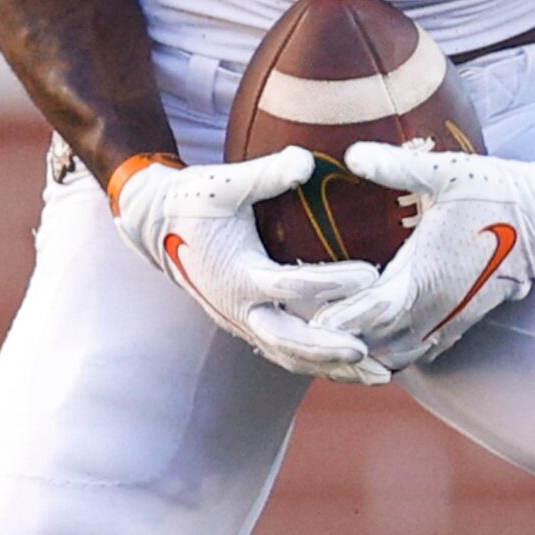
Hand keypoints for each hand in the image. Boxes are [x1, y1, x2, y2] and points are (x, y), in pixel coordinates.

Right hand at [110, 151, 387, 383]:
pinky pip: (286, 351)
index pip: (288, 284)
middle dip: (328, 349)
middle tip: (369, 352)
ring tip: (378, 375)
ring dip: (331, 367)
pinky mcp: (249, 324)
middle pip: (286, 340)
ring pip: (289, 355)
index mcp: (235, 273)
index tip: (370, 276)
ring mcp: (242, 321)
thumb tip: (305, 160)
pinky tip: (356, 367)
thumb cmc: (194, 199)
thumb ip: (265, 174)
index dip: (329, 283)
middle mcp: (238, 307)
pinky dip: (319, 362)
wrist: (156, 225)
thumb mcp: (225, 183)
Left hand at [313, 143, 534, 370]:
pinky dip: (387, 355)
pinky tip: (365, 345)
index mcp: (426, 273)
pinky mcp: (459, 323)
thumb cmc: (497, 191)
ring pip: (394, 356)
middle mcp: (435, 306)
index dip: (335, 319)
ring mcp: (449, 319)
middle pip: (373, 343)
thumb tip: (351, 154)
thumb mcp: (446, 173)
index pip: (370, 311)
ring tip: (323, 345)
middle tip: (294, 333)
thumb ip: (396, 167)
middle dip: (335, 342)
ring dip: (361, 354)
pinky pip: (416, 354)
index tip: (301, 317)